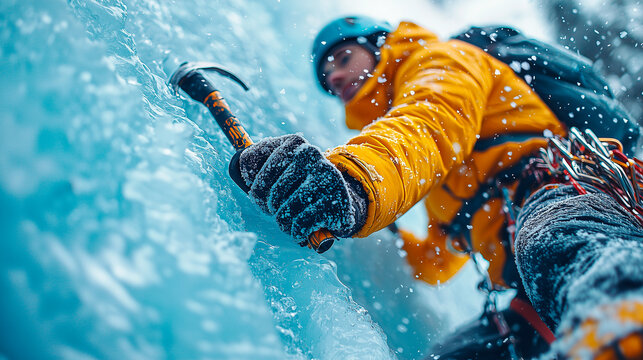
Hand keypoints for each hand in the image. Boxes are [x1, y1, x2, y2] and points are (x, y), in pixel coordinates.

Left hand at [239, 134, 366, 239]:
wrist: (341, 199)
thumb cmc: (300, 185)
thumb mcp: (281, 167)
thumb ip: (256, 162)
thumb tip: (240, 168)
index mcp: (294, 143)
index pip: (254, 161)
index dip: (254, 187)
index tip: (260, 196)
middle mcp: (311, 154)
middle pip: (271, 192)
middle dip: (269, 207)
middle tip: (275, 210)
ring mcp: (325, 177)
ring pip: (285, 210)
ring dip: (283, 222)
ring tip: (288, 221)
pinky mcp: (335, 201)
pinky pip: (300, 223)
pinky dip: (296, 232)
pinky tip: (300, 230)